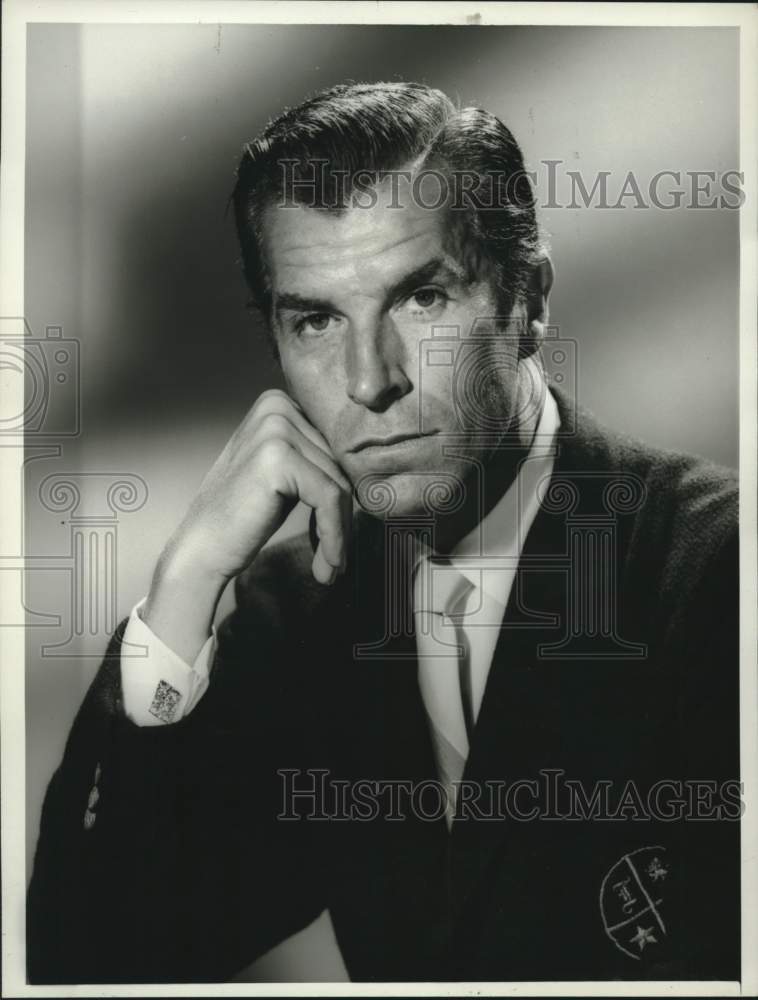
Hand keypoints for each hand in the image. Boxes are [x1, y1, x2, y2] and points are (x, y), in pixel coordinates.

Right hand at [143, 390, 351, 661]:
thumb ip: (318, 458)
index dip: (346, 492)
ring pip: (340, 484)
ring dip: (340, 533)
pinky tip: (327, 566)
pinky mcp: (279, 458)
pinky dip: (334, 536)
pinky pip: (330, 499)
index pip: (336, 448)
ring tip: (330, 566)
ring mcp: (276, 428)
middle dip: (344, 515)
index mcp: (280, 402)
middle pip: (340, 464)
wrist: (202, 547)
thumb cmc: (246, 515)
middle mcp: (277, 406)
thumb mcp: (287, 473)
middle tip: (336, 558)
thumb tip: (373, 467)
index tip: (345, 533)